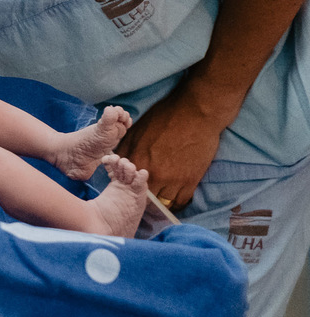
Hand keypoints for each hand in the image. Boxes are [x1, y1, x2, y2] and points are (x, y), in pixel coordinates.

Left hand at [115, 94, 223, 211]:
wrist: (196, 113)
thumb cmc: (166, 117)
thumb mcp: (137, 130)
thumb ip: (128, 149)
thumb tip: (121, 161)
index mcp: (136, 159)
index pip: (126, 183)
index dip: (128, 186)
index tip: (131, 187)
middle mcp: (151, 173)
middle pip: (142, 197)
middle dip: (143, 196)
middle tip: (146, 195)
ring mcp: (171, 179)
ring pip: (161, 203)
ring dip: (160, 202)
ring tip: (161, 197)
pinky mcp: (189, 181)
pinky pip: (180, 202)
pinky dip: (176, 203)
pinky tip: (175, 197)